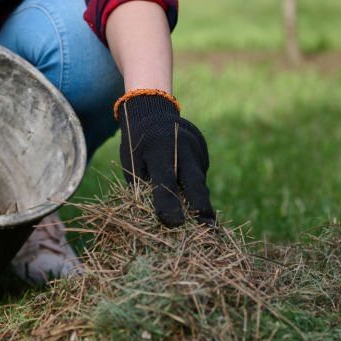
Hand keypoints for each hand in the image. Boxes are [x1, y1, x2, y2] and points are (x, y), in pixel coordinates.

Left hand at [118, 94, 214, 226]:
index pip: (165, 183)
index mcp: (158, 152)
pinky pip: (201, 172)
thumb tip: (159, 218)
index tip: (175, 224)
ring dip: (196, 197)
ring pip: (200, 180)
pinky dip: (194, 182)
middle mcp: (181, 147)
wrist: (151, 110)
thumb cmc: (137, 145)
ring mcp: (196, 146)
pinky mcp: (204, 147)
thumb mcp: (132, 164)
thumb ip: (145, 188)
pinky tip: (183, 177)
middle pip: (195, 183)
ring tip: (192, 207)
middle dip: (201, 207)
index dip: (169, 205)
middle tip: (208, 229)